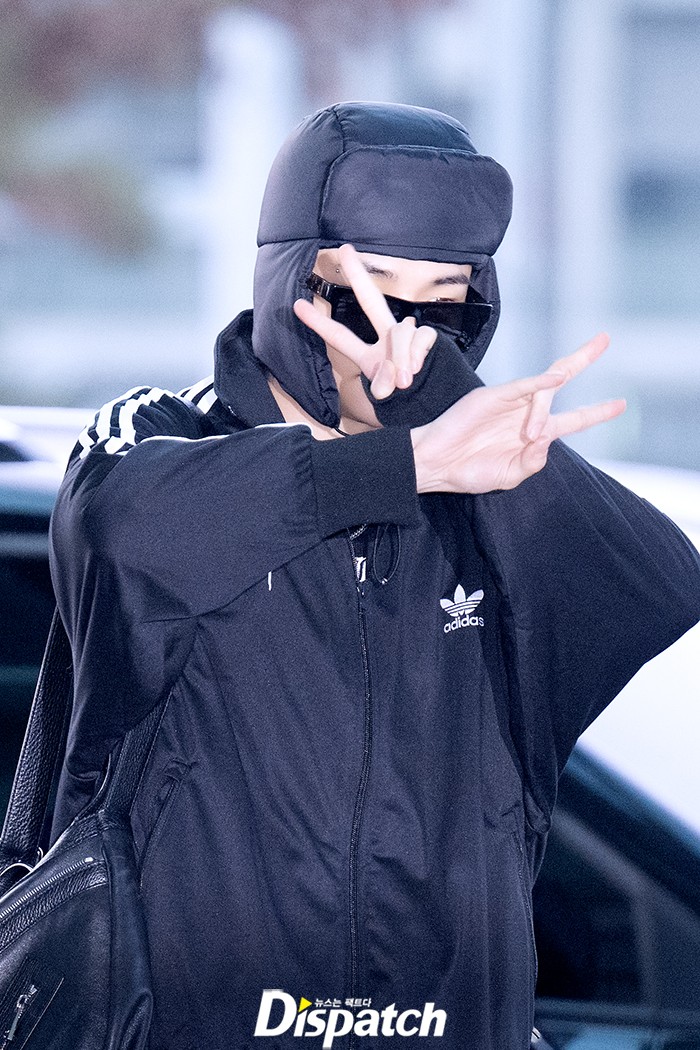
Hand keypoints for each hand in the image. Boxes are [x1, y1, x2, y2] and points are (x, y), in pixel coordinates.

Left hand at [293, 243, 436, 398]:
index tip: (296, 305)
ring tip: (405, 381)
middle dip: (358, 274)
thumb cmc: (413, 404)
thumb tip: (391, 375)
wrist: (441, 408)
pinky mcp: (429, 340)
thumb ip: (384, 383)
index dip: (318, 322)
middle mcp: (386, 341)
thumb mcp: (389, 398)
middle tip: (344, 249)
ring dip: (401, 357)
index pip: (339, 337)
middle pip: (370, 300)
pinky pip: (421, 337)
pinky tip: (419, 368)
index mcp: (369, 357)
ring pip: (400, 332)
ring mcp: (407, 338)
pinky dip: (417, 353)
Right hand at [411, 333, 625, 493]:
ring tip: (527, 437)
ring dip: (541, 414)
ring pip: (541, 393)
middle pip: (561, 380)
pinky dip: (539, 382)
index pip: (573, 419)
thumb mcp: (509, 476)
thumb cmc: (469, 472)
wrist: (436, 465)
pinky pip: (521, 386)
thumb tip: (545, 440)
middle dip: (583, 357)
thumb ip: (532, 463)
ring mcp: (509, 402)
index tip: (621, 404)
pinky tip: (556, 381)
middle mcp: (526, 413)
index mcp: (535, 435)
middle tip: (605, 339)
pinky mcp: (492, 397)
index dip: (597, 412)